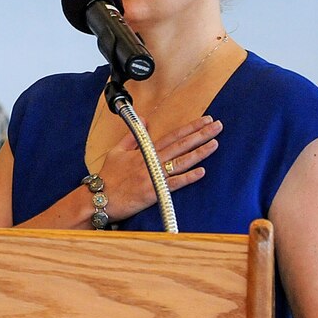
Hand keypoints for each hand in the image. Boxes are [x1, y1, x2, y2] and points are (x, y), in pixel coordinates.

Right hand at [97, 115, 221, 221]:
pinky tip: (201, 172)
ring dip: (198, 153)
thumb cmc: (108, 176)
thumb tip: (144, 119)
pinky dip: (187, 178)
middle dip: (200, 135)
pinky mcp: (153, 192)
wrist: (100, 198)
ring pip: (180, 162)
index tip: (205, 120)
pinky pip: (173, 184)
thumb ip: (132, 135)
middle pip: (180, 145)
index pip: (172, 136)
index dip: (189, 127)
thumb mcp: (116, 151)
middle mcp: (151, 161)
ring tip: (214, 144)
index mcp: (144, 151)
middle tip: (217, 126)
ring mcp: (153, 176)